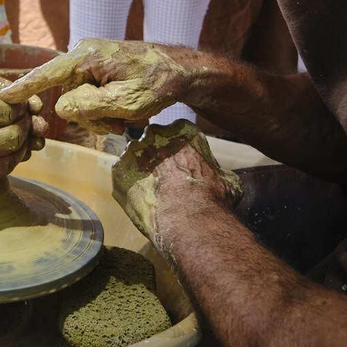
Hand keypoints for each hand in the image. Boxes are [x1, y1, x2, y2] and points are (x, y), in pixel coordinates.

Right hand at [0, 39, 195, 134]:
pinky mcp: (98, 70)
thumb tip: (62, 107)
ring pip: (80, 101)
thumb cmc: (157, 83)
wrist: (180, 70)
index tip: (3, 96)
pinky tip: (125, 114)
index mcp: (87, 56)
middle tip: (119, 125)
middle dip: (91, 116)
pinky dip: (106, 110)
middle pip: (68, 96)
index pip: (48, 74)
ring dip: (101, 116)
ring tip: (126, 119)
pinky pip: (90, 96)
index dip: (25, 87)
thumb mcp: (126, 101)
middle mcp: (84, 55)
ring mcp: (91, 63)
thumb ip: (90, 106)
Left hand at [112, 121, 242, 249]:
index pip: (178, 133)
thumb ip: (217, 170)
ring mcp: (134, 151)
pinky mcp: (119, 171)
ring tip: (153, 193)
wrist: (187, 217)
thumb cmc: (211, 197)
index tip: (184, 166)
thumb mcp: (227, 179)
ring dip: (141, 171)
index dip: (181, 151)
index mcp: (183, 129)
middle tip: (166, 179)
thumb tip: (222, 179)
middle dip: (157, 156)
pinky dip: (129, 188)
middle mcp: (155, 133)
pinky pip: (122, 177)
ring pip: (135, 158)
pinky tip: (142, 202)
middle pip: (154, 141)